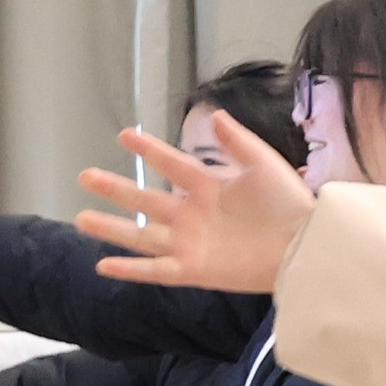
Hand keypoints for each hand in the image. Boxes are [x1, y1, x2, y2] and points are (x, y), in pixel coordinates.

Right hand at [74, 111, 314, 291]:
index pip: (170, 163)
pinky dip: (130, 270)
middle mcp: (192, 214)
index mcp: (207, 186)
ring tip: (81, 218)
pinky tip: (102, 265)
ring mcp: (190, 243)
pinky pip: (156, 270)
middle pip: (145, 201)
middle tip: (84, 175)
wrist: (305, 244)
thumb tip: (215, 114)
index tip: (123, 134)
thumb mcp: (263, 164)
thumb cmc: (289, 204)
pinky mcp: (194, 270)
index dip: (148, 149)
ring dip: (112, 228)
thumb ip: (237, 141)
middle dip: (115, 188)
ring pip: (142, 236)